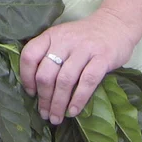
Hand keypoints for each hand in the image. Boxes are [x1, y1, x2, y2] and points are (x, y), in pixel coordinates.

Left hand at [18, 10, 136, 124]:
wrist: (115, 24)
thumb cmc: (85, 37)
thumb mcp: (62, 38)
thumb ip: (50, 54)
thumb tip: (37, 87)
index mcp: (51, 36)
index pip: (30, 55)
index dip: (26, 77)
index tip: (31, 93)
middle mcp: (65, 41)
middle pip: (46, 73)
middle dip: (44, 98)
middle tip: (44, 114)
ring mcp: (84, 49)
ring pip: (65, 80)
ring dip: (58, 103)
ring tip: (56, 118)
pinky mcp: (102, 58)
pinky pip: (87, 81)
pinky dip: (78, 99)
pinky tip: (73, 111)